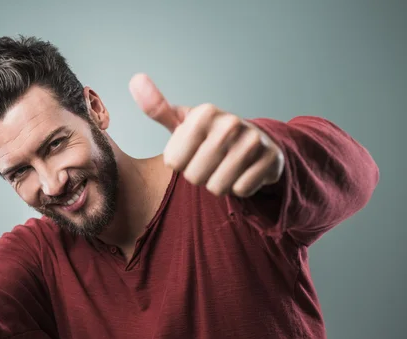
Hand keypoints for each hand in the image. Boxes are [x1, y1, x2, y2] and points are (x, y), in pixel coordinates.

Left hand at [129, 74, 283, 197]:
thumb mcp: (182, 122)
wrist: (255, 142)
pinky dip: (239, 188)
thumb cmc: (209, 135)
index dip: (180, 164)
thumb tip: (135, 79)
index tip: (191, 152)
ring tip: (225, 168)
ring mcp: (252, 140)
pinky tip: (243, 173)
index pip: (174, 162)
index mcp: (204, 112)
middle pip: (194, 176)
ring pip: (218, 186)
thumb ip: (157, 108)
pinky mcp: (271, 158)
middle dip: (199, 176)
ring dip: (218, 184)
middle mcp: (230, 122)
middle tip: (210, 162)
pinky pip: (241, 190)